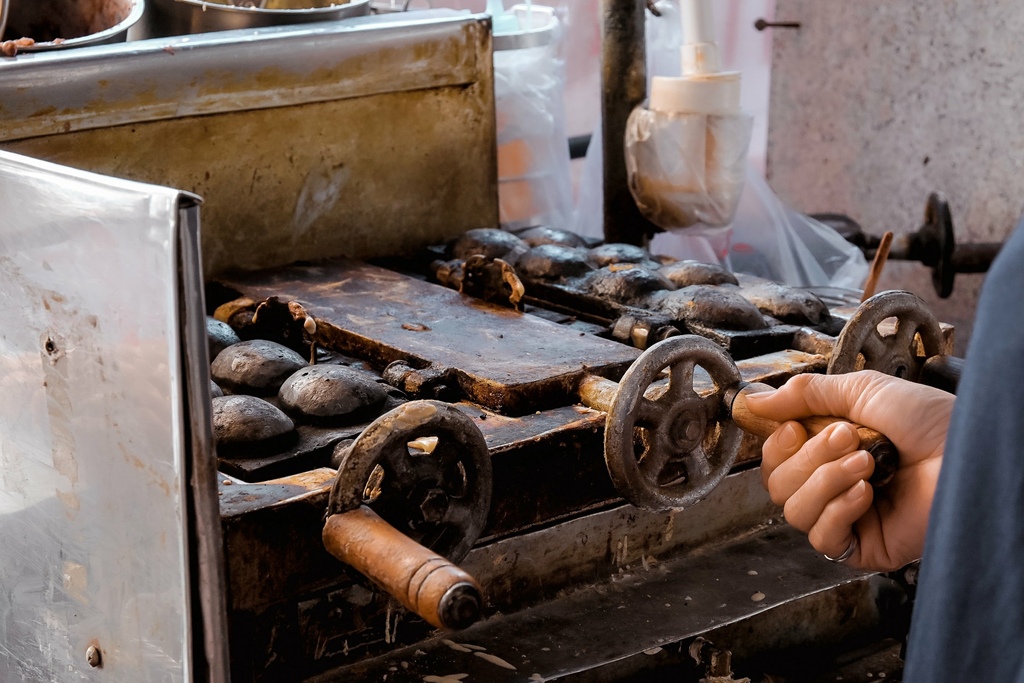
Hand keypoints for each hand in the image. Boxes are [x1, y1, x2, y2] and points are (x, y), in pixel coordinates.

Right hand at [744, 370, 953, 570]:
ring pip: (794, 511)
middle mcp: (834, 484)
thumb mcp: (861, 390)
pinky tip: (866, 492)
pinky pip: (823, 538)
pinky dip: (838, 510)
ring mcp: (848, 517)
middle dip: (807, 458)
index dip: (776, 445)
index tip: (795, 427)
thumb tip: (755, 400)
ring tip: (866, 462)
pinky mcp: (864, 547)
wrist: (970, 452)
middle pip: (778, 485)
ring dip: (825, 481)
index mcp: (829, 450)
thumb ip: (805, 393)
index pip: (775, 459)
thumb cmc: (932, 420)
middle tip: (847, 437)